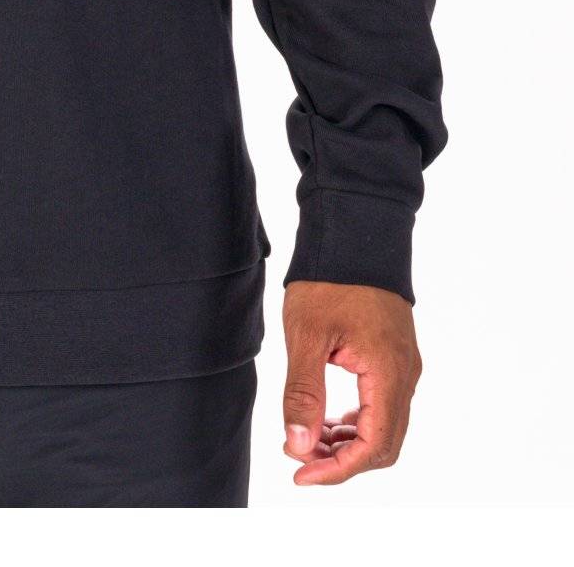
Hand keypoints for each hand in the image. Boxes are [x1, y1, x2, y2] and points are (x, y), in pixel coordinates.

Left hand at [281, 281, 421, 485]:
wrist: (354, 231)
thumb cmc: (329, 278)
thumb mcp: (307, 334)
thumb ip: (303, 392)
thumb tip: (298, 446)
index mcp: (388, 372)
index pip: (373, 445)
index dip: (338, 469)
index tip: (301, 474)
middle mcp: (405, 374)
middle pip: (384, 444)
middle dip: (342, 461)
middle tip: (300, 459)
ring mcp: (405, 365)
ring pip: (385, 426)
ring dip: (349, 443)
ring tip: (307, 440)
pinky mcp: (396, 356)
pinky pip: (384, 405)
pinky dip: (357, 421)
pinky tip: (328, 419)